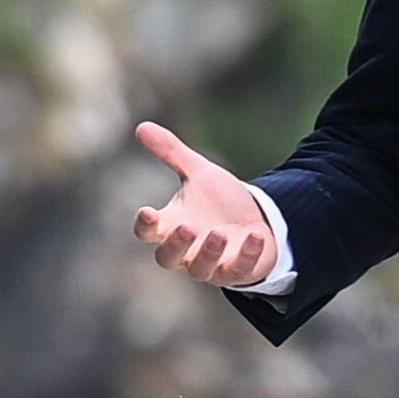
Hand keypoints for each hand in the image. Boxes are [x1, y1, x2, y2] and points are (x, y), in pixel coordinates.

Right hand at [132, 121, 279, 286]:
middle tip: (187, 228)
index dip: (145, 226)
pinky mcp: (237, 272)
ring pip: (200, 270)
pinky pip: (237, 271)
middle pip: (167, 258)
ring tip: (219, 233)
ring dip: (208, 252)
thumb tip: (142, 125)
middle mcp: (187, 250)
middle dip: (175, 245)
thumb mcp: (199, 172)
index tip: (148, 213)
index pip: (148, 232)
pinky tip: (254, 236)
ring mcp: (211, 264)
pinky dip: (246, 256)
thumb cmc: (220, 200)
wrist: (256, 219)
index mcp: (172, 225)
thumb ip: (171, 152)